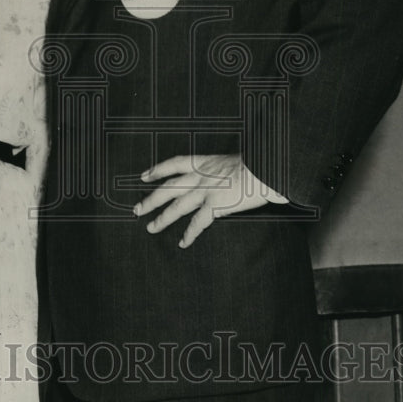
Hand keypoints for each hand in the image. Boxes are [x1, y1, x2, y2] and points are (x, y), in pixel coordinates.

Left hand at [134, 154, 285, 248]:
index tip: (144, 176)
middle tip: (137, 209)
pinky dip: (189, 234)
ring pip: (176, 207)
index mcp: (204, 162)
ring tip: (151, 228)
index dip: (157, 170)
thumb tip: (222, 175)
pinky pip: (197, 223)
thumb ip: (221, 169)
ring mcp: (205, 191)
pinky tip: (183, 242)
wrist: (265, 168)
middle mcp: (200, 176)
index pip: (173, 164)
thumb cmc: (256, 162)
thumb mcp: (232, 159)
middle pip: (167, 189)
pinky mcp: (215, 206)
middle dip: (151, 199)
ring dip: (162, 219)